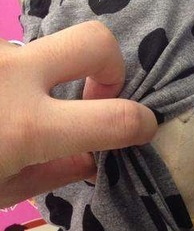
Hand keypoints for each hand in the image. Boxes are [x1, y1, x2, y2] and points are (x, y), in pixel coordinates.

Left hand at [0, 20, 157, 207]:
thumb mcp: (5, 189)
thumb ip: (57, 171)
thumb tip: (94, 158)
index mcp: (28, 127)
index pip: (117, 118)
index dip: (142, 124)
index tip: (142, 129)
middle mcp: (14, 74)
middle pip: (96, 41)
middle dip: (112, 67)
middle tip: (94, 98)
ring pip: (46, 47)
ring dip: (50, 75)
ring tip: (19, 105)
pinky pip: (16, 52)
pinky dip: (17, 75)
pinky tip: (0, 99)